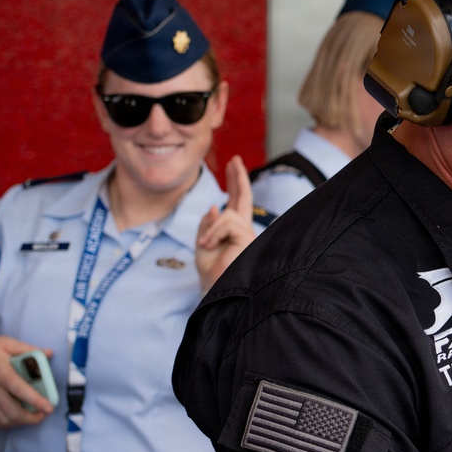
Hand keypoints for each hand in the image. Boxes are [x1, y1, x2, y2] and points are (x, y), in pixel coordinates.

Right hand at [0, 336, 53, 426]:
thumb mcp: (7, 343)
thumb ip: (28, 349)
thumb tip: (49, 353)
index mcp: (1, 372)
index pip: (20, 390)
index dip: (36, 401)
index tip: (49, 408)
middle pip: (12, 411)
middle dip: (30, 418)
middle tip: (42, 415)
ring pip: (2, 419)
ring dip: (19, 422)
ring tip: (31, 417)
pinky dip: (5, 422)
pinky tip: (15, 417)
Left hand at [196, 155, 255, 292]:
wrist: (215, 292)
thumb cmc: (210, 274)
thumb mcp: (202, 244)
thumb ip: (208, 224)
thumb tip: (215, 206)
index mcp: (233, 231)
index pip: (236, 201)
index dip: (235, 181)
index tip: (233, 163)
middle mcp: (244, 230)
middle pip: (243, 197)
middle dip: (238, 177)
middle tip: (235, 159)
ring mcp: (248, 234)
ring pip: (228, 214)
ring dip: (210, 229)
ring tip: (205, 246)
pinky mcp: (248, 239)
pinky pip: (227, 223)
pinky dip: (213, 233)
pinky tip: (209, 246)